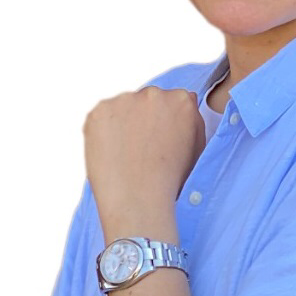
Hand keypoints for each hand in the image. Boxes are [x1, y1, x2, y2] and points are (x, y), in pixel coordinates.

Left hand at [83, 86, 204, 233]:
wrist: (139, 200)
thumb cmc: (169, 181)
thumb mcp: (195, 147)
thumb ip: (191, 119)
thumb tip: (185, 102)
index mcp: (182, 100)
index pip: (170, 101)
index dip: (162, 122)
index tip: (157, 140)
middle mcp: (154, 94)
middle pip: (145, 101)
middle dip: (141, 120)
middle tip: (139, 149)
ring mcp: (124, 100)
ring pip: (121, 108)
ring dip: (121, 124)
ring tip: (124, 155)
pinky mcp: (99, 111)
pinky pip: (100, 117)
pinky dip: (102, 132)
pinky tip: (111, 153)